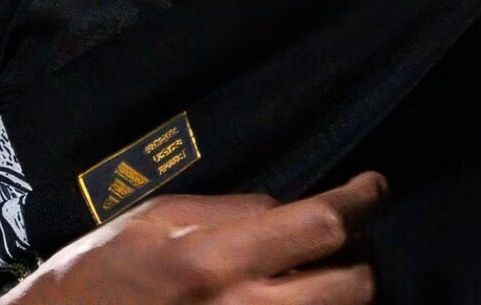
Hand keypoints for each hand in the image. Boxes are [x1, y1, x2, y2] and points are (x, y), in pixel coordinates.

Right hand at [0, 171, 385, 304]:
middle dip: (363, 259)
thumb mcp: (161, 216)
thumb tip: (293, 211)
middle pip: (352, 288)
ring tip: (324, 273)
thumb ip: (234, 212)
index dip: (361, 201)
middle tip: (351, 240)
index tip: (374, 187)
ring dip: (343, 294)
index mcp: (217, 259)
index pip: (322, 225)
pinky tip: (295, 297)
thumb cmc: (105, 268)